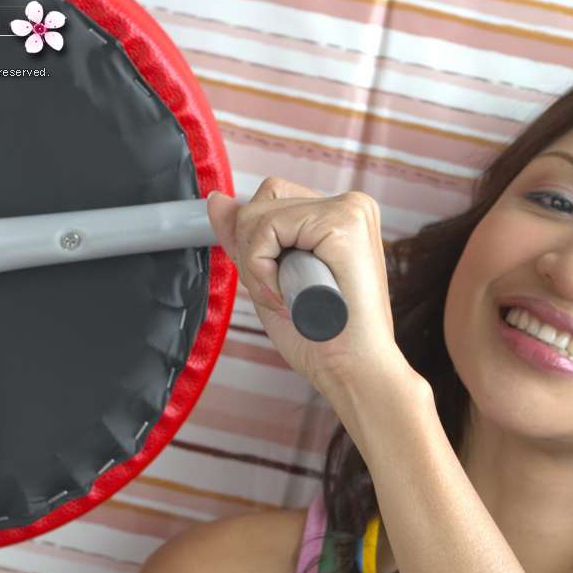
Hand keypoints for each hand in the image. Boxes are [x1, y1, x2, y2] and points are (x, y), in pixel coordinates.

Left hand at [206, 178, 423, 413]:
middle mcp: (351, 206)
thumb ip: (248, 240)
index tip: (281, 291)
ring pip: (259, 213)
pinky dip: (262, 268)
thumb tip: (218, 200)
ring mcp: (349, 210)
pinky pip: (267, 227)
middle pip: (264, 199)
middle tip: (284, 298)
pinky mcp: (343, 222)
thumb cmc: (324, 341)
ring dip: (257, 266)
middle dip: (255, 254)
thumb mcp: (273, 281)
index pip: (272, 200)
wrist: (355, 372)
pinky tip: (289, 296)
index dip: (258, 247)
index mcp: (341, 218)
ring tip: (289, 301)